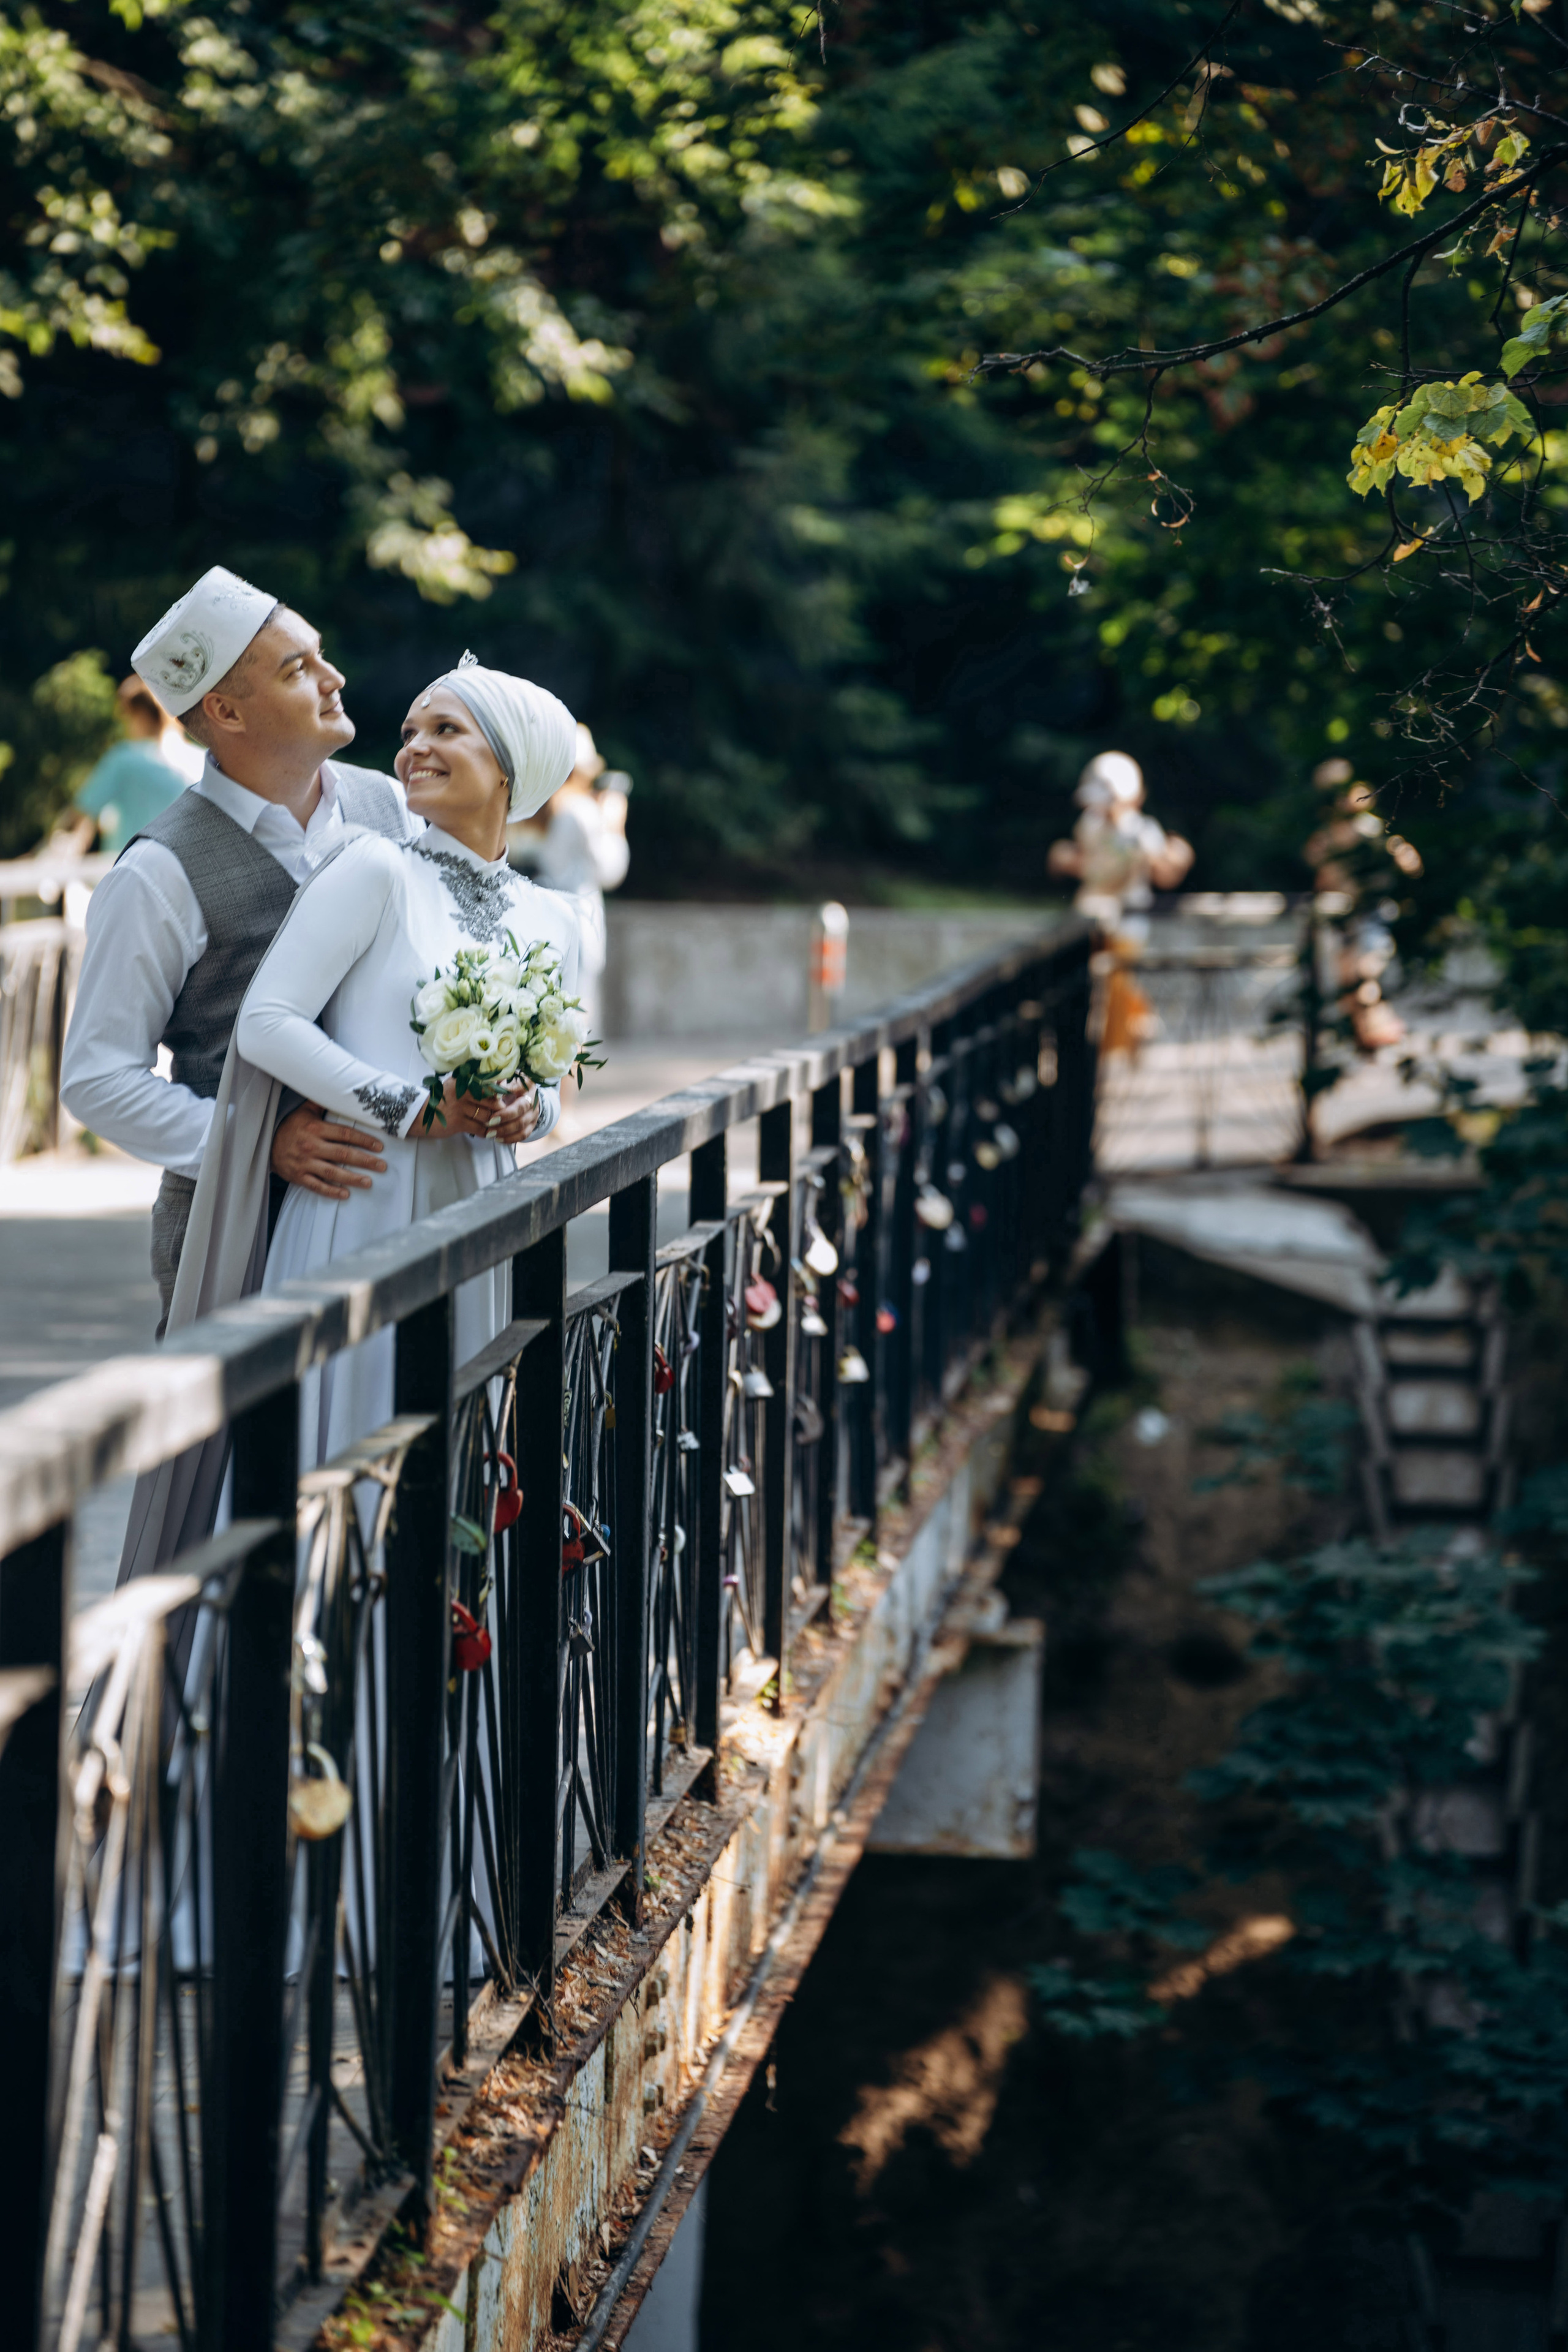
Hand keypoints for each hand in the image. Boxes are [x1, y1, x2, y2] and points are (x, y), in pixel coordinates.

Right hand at [272, 1103, 388, 1199]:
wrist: (266, 1145)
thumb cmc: (290, 1128)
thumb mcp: (304, 1112)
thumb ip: (321, 1103)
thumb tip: (339, 1090)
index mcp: (314, 1129)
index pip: (344, 1134)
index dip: (363, 1140)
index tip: (379, 1146)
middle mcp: (311, 1146)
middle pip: (343, 1154)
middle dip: (365, 1160)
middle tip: (382, 1166)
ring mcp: (304, 1163)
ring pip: (332, 1172)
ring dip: (352, 1178)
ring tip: (369, 1182)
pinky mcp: (299, 1176)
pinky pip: (317, 1185)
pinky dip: (331, 1191)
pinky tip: (345, 1194)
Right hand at [427, 1078, 541, 1143]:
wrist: (420, 1115)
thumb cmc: (442, 1101)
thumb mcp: (456, 1087)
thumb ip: (474, 1085)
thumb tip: (499, 1082)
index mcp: (463, 1081)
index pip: (489, 1086)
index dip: (503, 1093)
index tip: (513, 1098)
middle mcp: (462, 1092)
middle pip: (492, 1101)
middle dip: (502, 1110)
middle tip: (511, 1115)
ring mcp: (460, 1107)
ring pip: (487, 1116)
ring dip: (496, 1123)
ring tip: (501, 1125)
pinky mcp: (458, 1122)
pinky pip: (479, 1128)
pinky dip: (487, 1132)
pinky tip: (490, 1134)